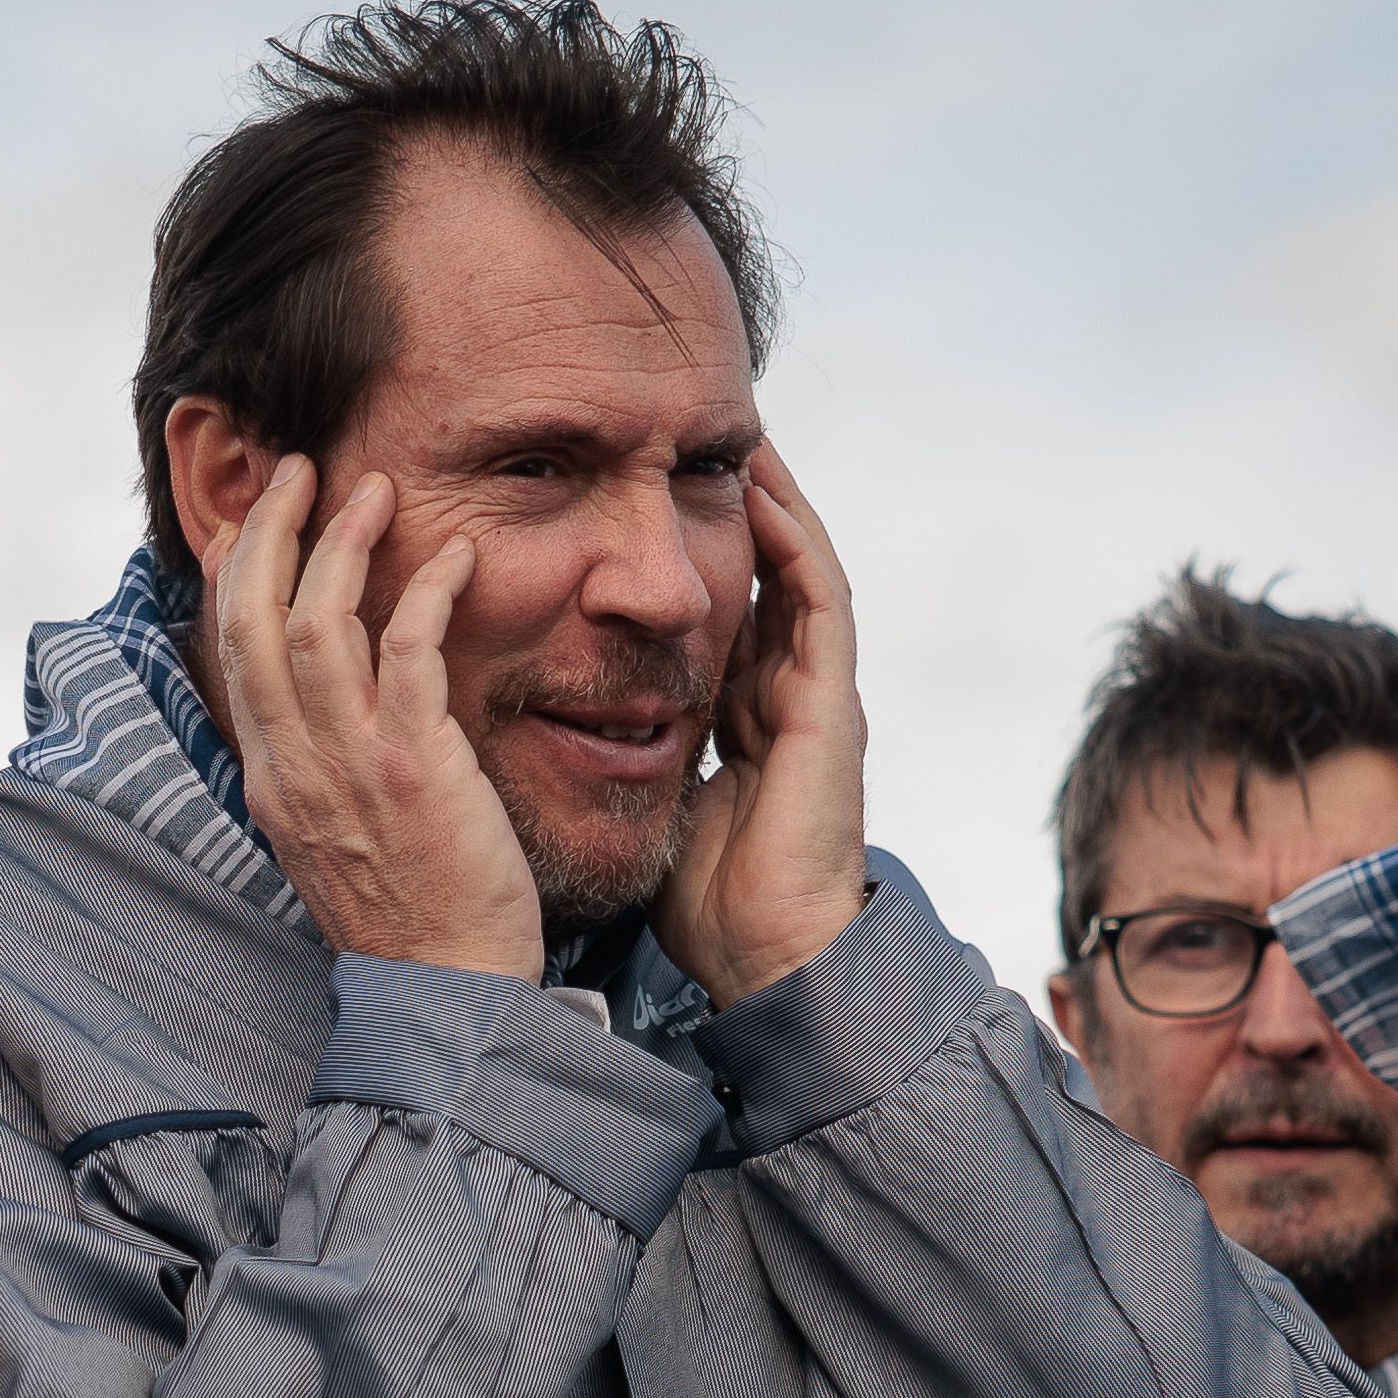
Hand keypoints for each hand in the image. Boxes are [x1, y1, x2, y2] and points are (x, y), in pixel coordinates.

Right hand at [203, 456, 542, 981]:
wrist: (445, 990)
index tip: (246, 523)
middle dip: (270, 532)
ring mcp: (350, 765)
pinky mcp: (416, 768)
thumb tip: (321, 709)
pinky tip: (452, 557)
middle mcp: (295, 764)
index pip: (232, 655)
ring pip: (318, 623)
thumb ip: (319, 769)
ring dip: (342, 542)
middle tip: (298, 472)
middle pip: (254, 619)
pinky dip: (427, 592)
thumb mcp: (333, 838)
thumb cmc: (410, 918)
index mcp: (272, 779)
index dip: (235, 575)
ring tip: (373, 490)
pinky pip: (409, 652)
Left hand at [654, 441, 867, 1006]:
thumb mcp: (656, 809)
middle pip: (768, 582)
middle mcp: (791, 700)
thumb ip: (632, 762)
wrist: (769, 957)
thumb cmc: (712, 906)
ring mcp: (819, 699)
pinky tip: (764, 490)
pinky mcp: (833, 704)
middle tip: (700, 444)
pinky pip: (819, 601)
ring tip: (743, 439)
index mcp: (751, 725)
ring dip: (775, 504)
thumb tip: (564, 732)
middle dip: (741, 512)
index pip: (728, 622)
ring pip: (801, 573)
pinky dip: (793, 542)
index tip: (656, 506)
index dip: (700, 564)